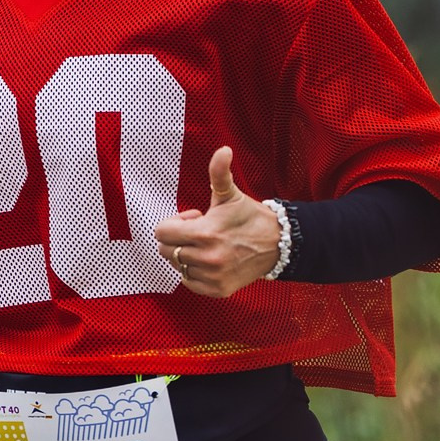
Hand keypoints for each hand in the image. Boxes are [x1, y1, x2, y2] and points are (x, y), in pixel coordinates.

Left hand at [154, 146, 281, 298]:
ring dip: (187, 256)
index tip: (194, 218)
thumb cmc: (249, 217)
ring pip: (178, 266)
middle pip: (165, 250)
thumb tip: (223, 150)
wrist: (278, 244)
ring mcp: (212, 276)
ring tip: (209, 246)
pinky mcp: (218, 290)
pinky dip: (195, 273)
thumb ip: (219, 172)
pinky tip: (211, 261)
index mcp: (205, 233)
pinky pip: (189, 282)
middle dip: (178, 239)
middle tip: (201, 232)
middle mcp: (207, 258)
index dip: (174, 222)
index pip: (161, 233)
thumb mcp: (231, 194)